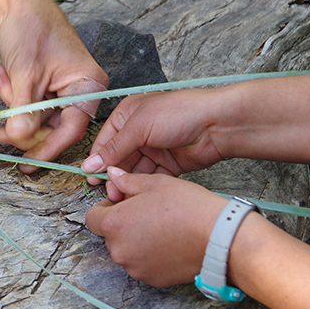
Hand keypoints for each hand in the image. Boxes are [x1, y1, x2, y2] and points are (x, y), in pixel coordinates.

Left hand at [0, 0, 107, 170]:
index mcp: (88, 85)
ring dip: (13, 103)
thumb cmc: (30, 28)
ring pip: (35, 116)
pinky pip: (27, 103)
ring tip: (3, 76)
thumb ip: (24, 111)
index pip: (71, 129)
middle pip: (51, 127)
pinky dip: (12, 93)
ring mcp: (62, 87)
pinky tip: (2, 71)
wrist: (14, 2)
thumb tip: (20, 139)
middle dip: (22, 123)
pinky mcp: (45, 84)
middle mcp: (80, 89)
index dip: (47, 148)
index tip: (27, 162)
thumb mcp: (26, 75)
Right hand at [81, 89, 227, 184]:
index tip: (91, 178)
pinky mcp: (168, 163)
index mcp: (127, 115)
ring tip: (122, 196)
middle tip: (108, 192)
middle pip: (118, 159)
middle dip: (113, 175)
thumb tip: (91, 164)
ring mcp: (154, 147)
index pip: (105, 141)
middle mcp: (139, 131)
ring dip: (127, 183)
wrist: (218, 124)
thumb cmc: (181, 112)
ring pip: (134, 170)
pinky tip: (138, 194)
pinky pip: (150, 177)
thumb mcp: (139, 127)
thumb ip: (114, 149)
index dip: (98, 161)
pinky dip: (143, 186)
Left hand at [85, 167, 226, 286]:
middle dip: (122, 223)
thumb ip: (128, 181)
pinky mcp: (152, 279)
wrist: (220, 239)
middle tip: (146, 211)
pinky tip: (169, 242)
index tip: (120, 202)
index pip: (92, 218)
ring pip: (126, 250)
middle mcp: (119, 250)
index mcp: (114, 224)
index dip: (105, 208)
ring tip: (161, 226)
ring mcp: (135, 268)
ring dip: (135, 239)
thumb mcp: (156, 183)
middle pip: (110, 235)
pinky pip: (142, 264)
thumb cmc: (189, 208)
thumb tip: (112, 175)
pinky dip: (149, 254)